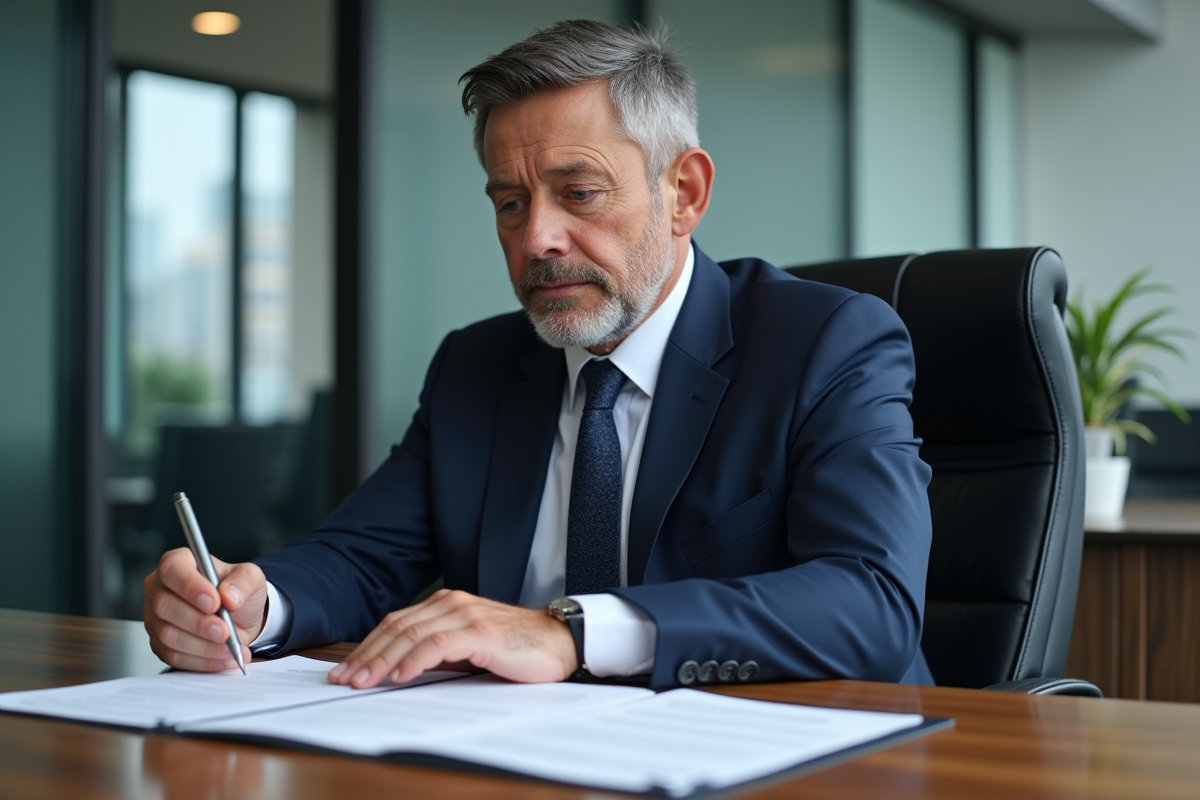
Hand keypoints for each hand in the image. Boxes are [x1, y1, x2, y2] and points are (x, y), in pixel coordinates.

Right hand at [143, 547, 266, 670]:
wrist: (240, 619)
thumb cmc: (238, 593)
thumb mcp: (251, 578)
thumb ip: (243, 580)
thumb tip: (229, 595)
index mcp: (180, 563)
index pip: (172, 569)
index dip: (190, 586)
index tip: (214, 602)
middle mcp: (161, 589)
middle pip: (165, 606)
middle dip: (198, 623)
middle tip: (224, 631)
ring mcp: (156, 618)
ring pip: (168, 635)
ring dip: (203, 646)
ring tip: (231, 647)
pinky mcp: (160, 644)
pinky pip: (174, 656)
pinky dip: (202, 661)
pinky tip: (224, 658)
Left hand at [327, 589, 576, 688]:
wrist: (561, 642)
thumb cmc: (518, 649)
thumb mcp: (470, 649)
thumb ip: (440, 651)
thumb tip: (400, 670)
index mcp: (449, 604)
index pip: (397, 623)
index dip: (368, 647)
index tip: (347, 670)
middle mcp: (453, 603)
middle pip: (397, 627)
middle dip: (366, 655)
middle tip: (344, 680)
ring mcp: (467, 615)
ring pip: (411, 634)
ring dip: (382, 660)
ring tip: (363, 681)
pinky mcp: (480, 632)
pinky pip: (437, 644)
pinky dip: (414, 660)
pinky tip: (399, 676)